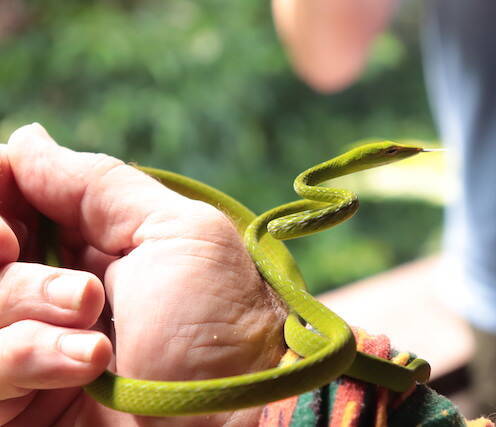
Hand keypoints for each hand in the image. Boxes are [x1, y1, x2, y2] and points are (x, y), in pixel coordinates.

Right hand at [0, 124, 285, 426]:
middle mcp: (50, 295)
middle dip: (3, 252)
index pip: (10, 200)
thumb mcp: (176, 233)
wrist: (237, 417)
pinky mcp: (17, 406)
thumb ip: (97, 185)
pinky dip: (21, 358)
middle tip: (27, 257)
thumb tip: (26, 139)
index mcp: (87, 245)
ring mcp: (30, 353)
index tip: (8, 214)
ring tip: (91, 321)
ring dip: (22, 307)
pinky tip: (86, 362)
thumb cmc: (222, 322)